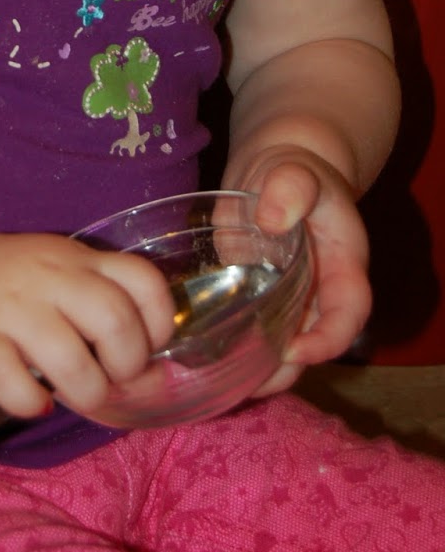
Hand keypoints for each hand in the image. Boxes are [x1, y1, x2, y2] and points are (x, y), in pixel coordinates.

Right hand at [0, 232, 177, 419]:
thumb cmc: (11, 292)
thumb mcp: (61, 281)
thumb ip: (104, 314)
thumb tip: (157, 378)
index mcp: (77, 260)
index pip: (142, 279)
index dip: (158, 322)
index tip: (146, 347)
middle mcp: (48, 276)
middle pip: (113, 317)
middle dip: (126, 364)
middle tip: (111, 378)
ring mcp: (9, 306)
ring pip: (66, 353)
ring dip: (85, 390)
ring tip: (76, 396)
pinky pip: (7, 375)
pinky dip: (28, 400)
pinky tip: (33, 402)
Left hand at [226, 144, 370, 394]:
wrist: (275, 171)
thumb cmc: (292, 171)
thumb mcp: (294, 172)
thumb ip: (291, 188)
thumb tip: (274, 218)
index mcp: (343, 266)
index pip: (348, 314)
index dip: (328, 340)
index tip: (295, 351)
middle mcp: (321, 292)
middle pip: (314, 343)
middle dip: (286, 367)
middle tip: (249, 380)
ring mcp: (290, 300)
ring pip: (283, 346)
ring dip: (258, 368)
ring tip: (220, 381)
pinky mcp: (258, 300)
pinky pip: (254, 333)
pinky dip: (235, 350)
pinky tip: (202, 360)